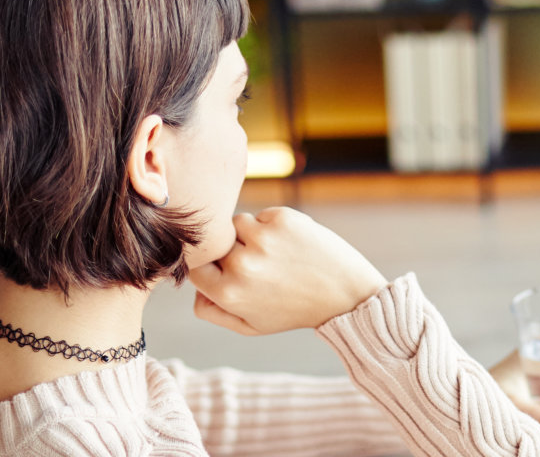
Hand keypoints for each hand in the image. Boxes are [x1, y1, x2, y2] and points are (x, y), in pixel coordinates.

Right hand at [188, 207, 388, 334]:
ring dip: (250, 236)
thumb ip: (213, 311)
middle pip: (216, 244)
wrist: (345, 294)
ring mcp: (262, 239)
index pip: (195, 267)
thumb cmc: (294, 310)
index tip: (229, 272)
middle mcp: (242, 264)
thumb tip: (193, 289)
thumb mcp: (251, 324)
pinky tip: (290, 245)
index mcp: (228, 293)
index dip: (211, 268)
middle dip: (232, 252)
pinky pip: (261, 215)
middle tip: (262, 267)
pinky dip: (271, 227)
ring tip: (276, 256)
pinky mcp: (283, 219)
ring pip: (236, 224)